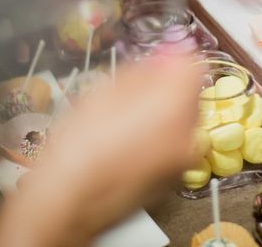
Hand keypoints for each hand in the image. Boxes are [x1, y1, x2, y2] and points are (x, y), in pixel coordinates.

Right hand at [0, 56, 201, 246]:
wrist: (67, 202)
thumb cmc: (79, 147)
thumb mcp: (106, 92)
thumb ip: (144, 71)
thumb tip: (166, 58)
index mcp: (174, 108)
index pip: (193, 67)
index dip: (171, 61)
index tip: (153, 64)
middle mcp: (187, 135)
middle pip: (189, 96)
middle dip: (166, 89)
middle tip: (129, 94)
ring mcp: (182, 161)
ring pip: (181, 122)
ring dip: (161, 115)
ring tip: (122, 122)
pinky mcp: (172, 180)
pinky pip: (172, 146)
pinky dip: (157, 139)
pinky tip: (125, 145)